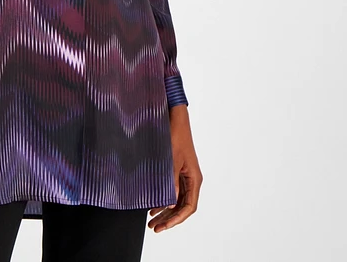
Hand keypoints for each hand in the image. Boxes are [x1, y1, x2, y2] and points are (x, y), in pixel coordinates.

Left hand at [147, 104, 201, 232]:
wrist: (174, 118)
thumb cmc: (175, 136)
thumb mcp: (171, 160)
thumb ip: (171, 182)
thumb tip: (169, 203)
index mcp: (194, 178)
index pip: (189, 207)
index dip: (176, 219)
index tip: (163, 226)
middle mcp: (191, 179)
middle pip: (182, 206)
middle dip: (168, 218)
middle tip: (154, 227)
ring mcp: (184, 175)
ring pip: (176, 200)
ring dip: (165, 210)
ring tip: (151, 220)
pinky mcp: (177, 170)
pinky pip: (172, 190)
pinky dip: (164, 199)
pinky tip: (153, 205)